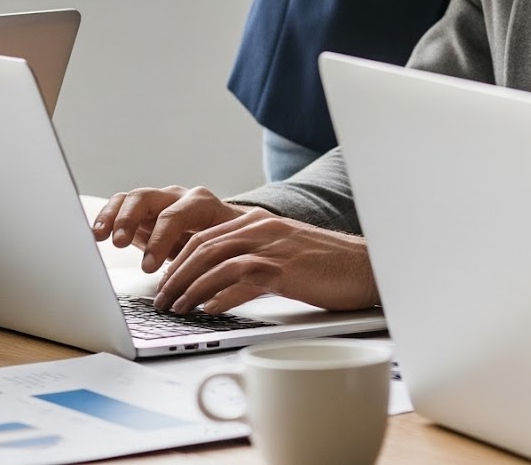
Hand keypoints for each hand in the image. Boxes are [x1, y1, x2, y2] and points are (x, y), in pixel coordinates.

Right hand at [91, 186, 247, 272]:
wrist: (231, 232)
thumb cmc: (229, 243)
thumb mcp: (226, 251)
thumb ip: (213, 265)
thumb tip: (205, 294)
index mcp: (200, 204)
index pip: (175, 215)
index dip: (159, 239)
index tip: (149, 266)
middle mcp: (176, 198)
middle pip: (146, 198)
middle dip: (130, 220)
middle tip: (119, 243)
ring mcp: (157, 202)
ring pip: (129, 199)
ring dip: (113, 217)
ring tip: (100, 236)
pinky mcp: (142, 213)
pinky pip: (119, 208)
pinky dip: (107, 218)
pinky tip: (96, 234)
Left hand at [153, 209, 379, 314]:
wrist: (368, 266)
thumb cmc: (330, 266)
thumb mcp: (286, 255)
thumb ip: (254, 263)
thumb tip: (218, 288)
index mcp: (259, 222)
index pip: (205, 236)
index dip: (179, 259)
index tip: (166, 281)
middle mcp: (262, 228)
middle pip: (202, 247)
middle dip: (175, 275)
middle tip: (162, 299)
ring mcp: (273, 246)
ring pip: (215, 262)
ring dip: (189, 287)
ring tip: (176, 308)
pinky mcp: (285, 268)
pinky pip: (241, 279)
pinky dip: (219, 295)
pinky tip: (207, 309)